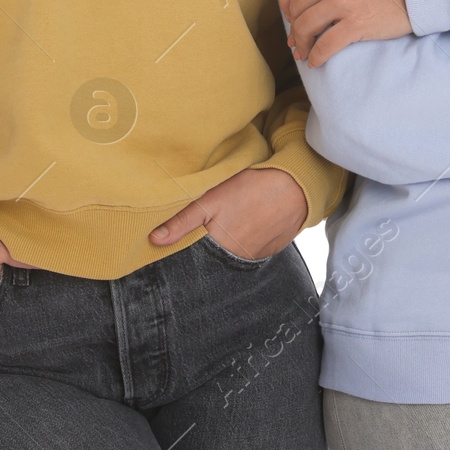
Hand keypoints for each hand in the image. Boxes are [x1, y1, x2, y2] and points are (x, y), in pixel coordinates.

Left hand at [149, 166, 308, 259]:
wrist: (295, 188)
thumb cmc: (251, 190)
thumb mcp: (211, 200)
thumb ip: (182, 222)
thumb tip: (154, 240)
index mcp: (218, 249)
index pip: (192, 260)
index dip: (183, 251)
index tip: (172, 246)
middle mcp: (236, 261)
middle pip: (211, 260)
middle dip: (203, 250)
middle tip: (207, 228)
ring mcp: (254, 258)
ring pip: (229, 257)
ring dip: (224, 247)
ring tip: (227, 225)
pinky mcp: (267, 252)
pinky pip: (247, 254)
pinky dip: (242, 243)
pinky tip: (243, 227)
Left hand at [277, 0, 410, 66]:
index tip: (291, 11)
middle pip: (296, 8)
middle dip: (294, 24)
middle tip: (299, 35)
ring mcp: (342, 2)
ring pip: (306, 27)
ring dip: (301, 43)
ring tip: (304, 51)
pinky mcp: (355, 24)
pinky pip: (325, 45)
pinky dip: (316, 56)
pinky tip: (315, 61)